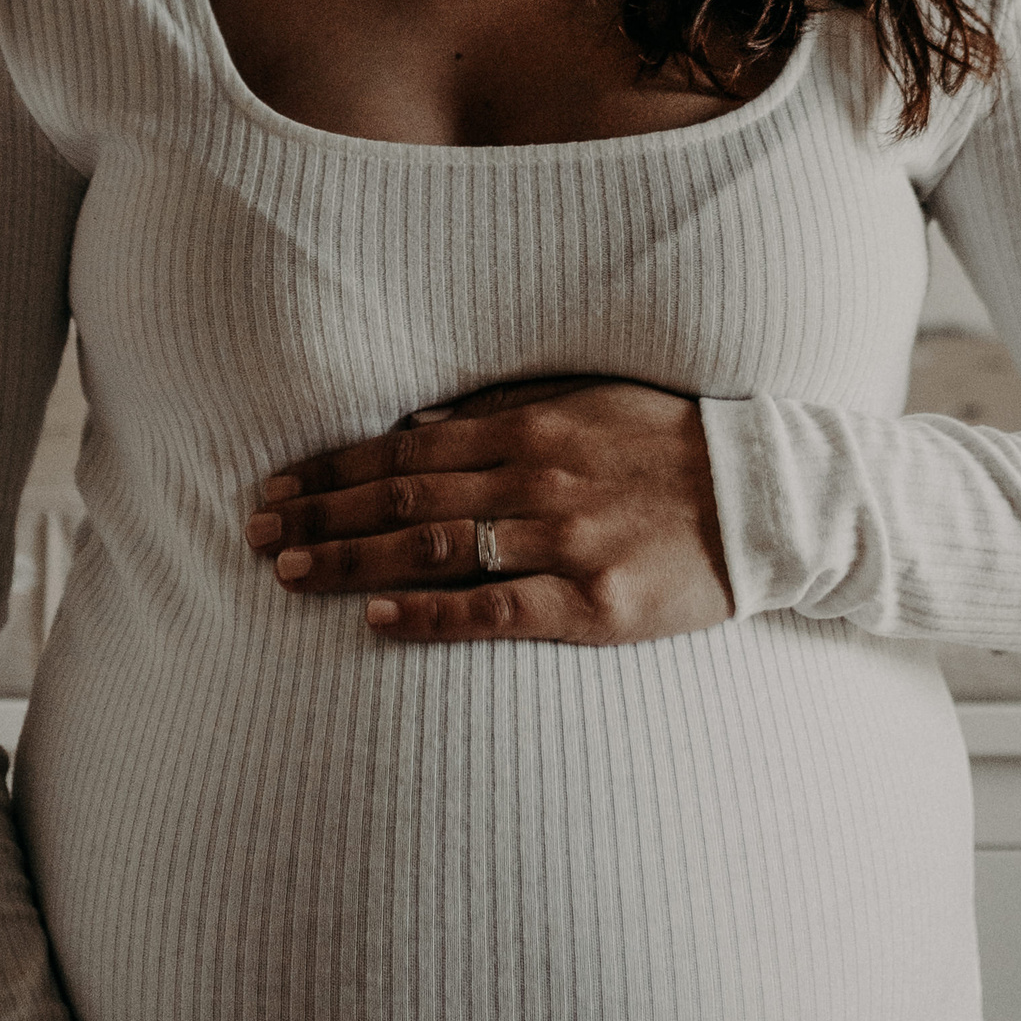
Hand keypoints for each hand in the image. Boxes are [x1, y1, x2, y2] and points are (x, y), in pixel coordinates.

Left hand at [244, 376, 734, 644]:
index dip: (332, 471)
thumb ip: (503, 413)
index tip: (276, 491)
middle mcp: (535, 478)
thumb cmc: (672, 450)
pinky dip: (431, 612)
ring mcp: (563, 541)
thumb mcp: (588, 404)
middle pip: (402, 497)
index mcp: (530, 427)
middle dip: (321, 516)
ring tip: (289, 575)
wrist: (765, 502)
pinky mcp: (592, 604)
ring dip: (353, 560)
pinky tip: (378, 617)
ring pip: (434, 549)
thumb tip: (417, 424)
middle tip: (255, 538)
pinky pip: (495, 610)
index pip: (404, 449)